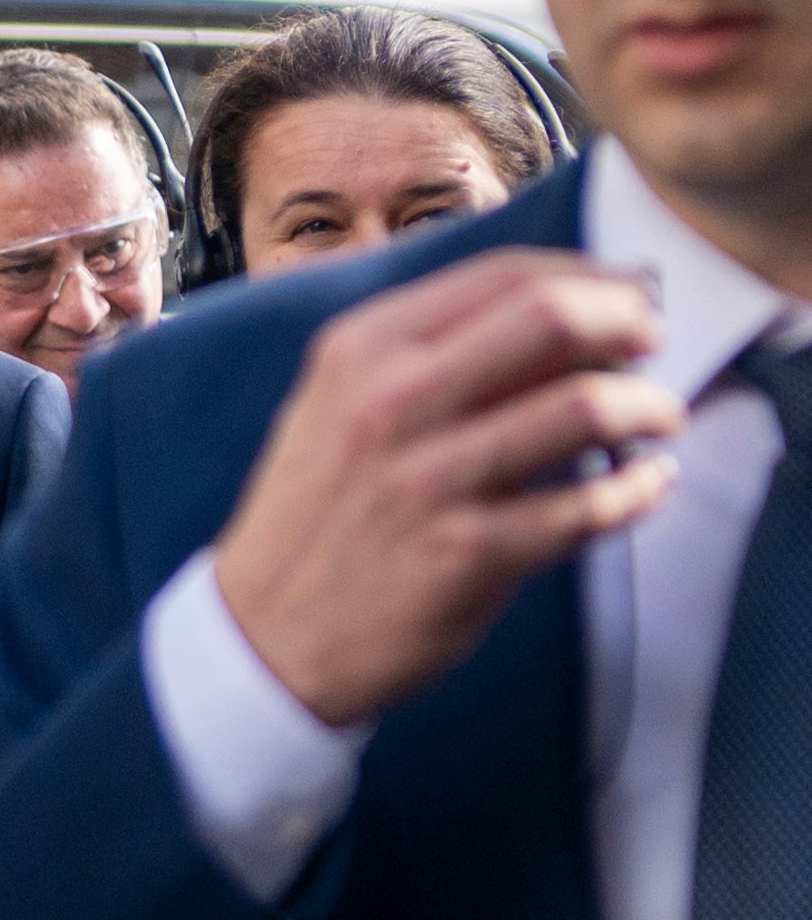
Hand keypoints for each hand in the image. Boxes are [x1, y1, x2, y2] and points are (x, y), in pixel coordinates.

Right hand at [214, 248, 678, 728]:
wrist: (260, 644)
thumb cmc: (313, 523)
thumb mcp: (335, 410)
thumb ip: (424, 355)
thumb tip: (555, 313)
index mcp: (360, 353)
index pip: (505, 275)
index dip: (589, 277)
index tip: (624, 297)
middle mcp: (390, 405)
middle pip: (555, 317)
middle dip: (631, 323)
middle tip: (653, 346)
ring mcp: (427, 483)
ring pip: (586, 407)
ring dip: (650, 407)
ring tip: (659, 418)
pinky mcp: (464, 556)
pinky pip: (587, 506)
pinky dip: (637, 490)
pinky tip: (643, 486)